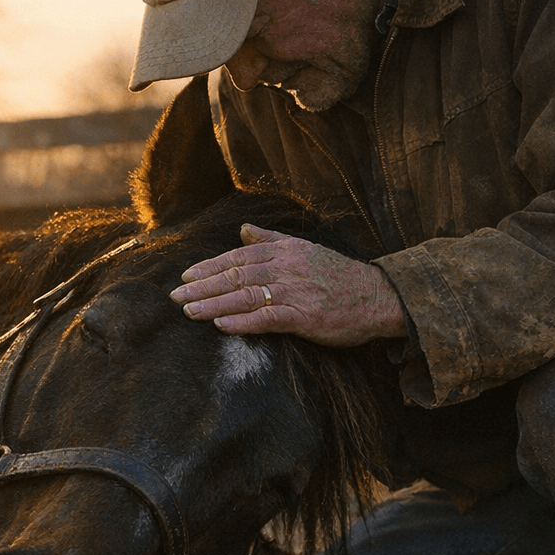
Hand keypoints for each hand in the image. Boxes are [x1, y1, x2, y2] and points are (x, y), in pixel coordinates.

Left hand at [169, 224, 406, 346]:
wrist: (378, 296)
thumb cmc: (339, 275)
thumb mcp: (305, 248)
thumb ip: (270, 238)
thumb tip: (242, 228)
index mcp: (284, 251)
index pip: (238, 256)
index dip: (210, 266)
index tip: (186, 276)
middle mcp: (286, 267)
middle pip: (236, 275)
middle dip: (202, 286)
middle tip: (175, 296)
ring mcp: (295, 292)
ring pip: (246, 296)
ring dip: (214, 305)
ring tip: (189, 312)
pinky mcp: (305, 316)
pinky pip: (268, 318)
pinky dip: (243, 322)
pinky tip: (221, 326)